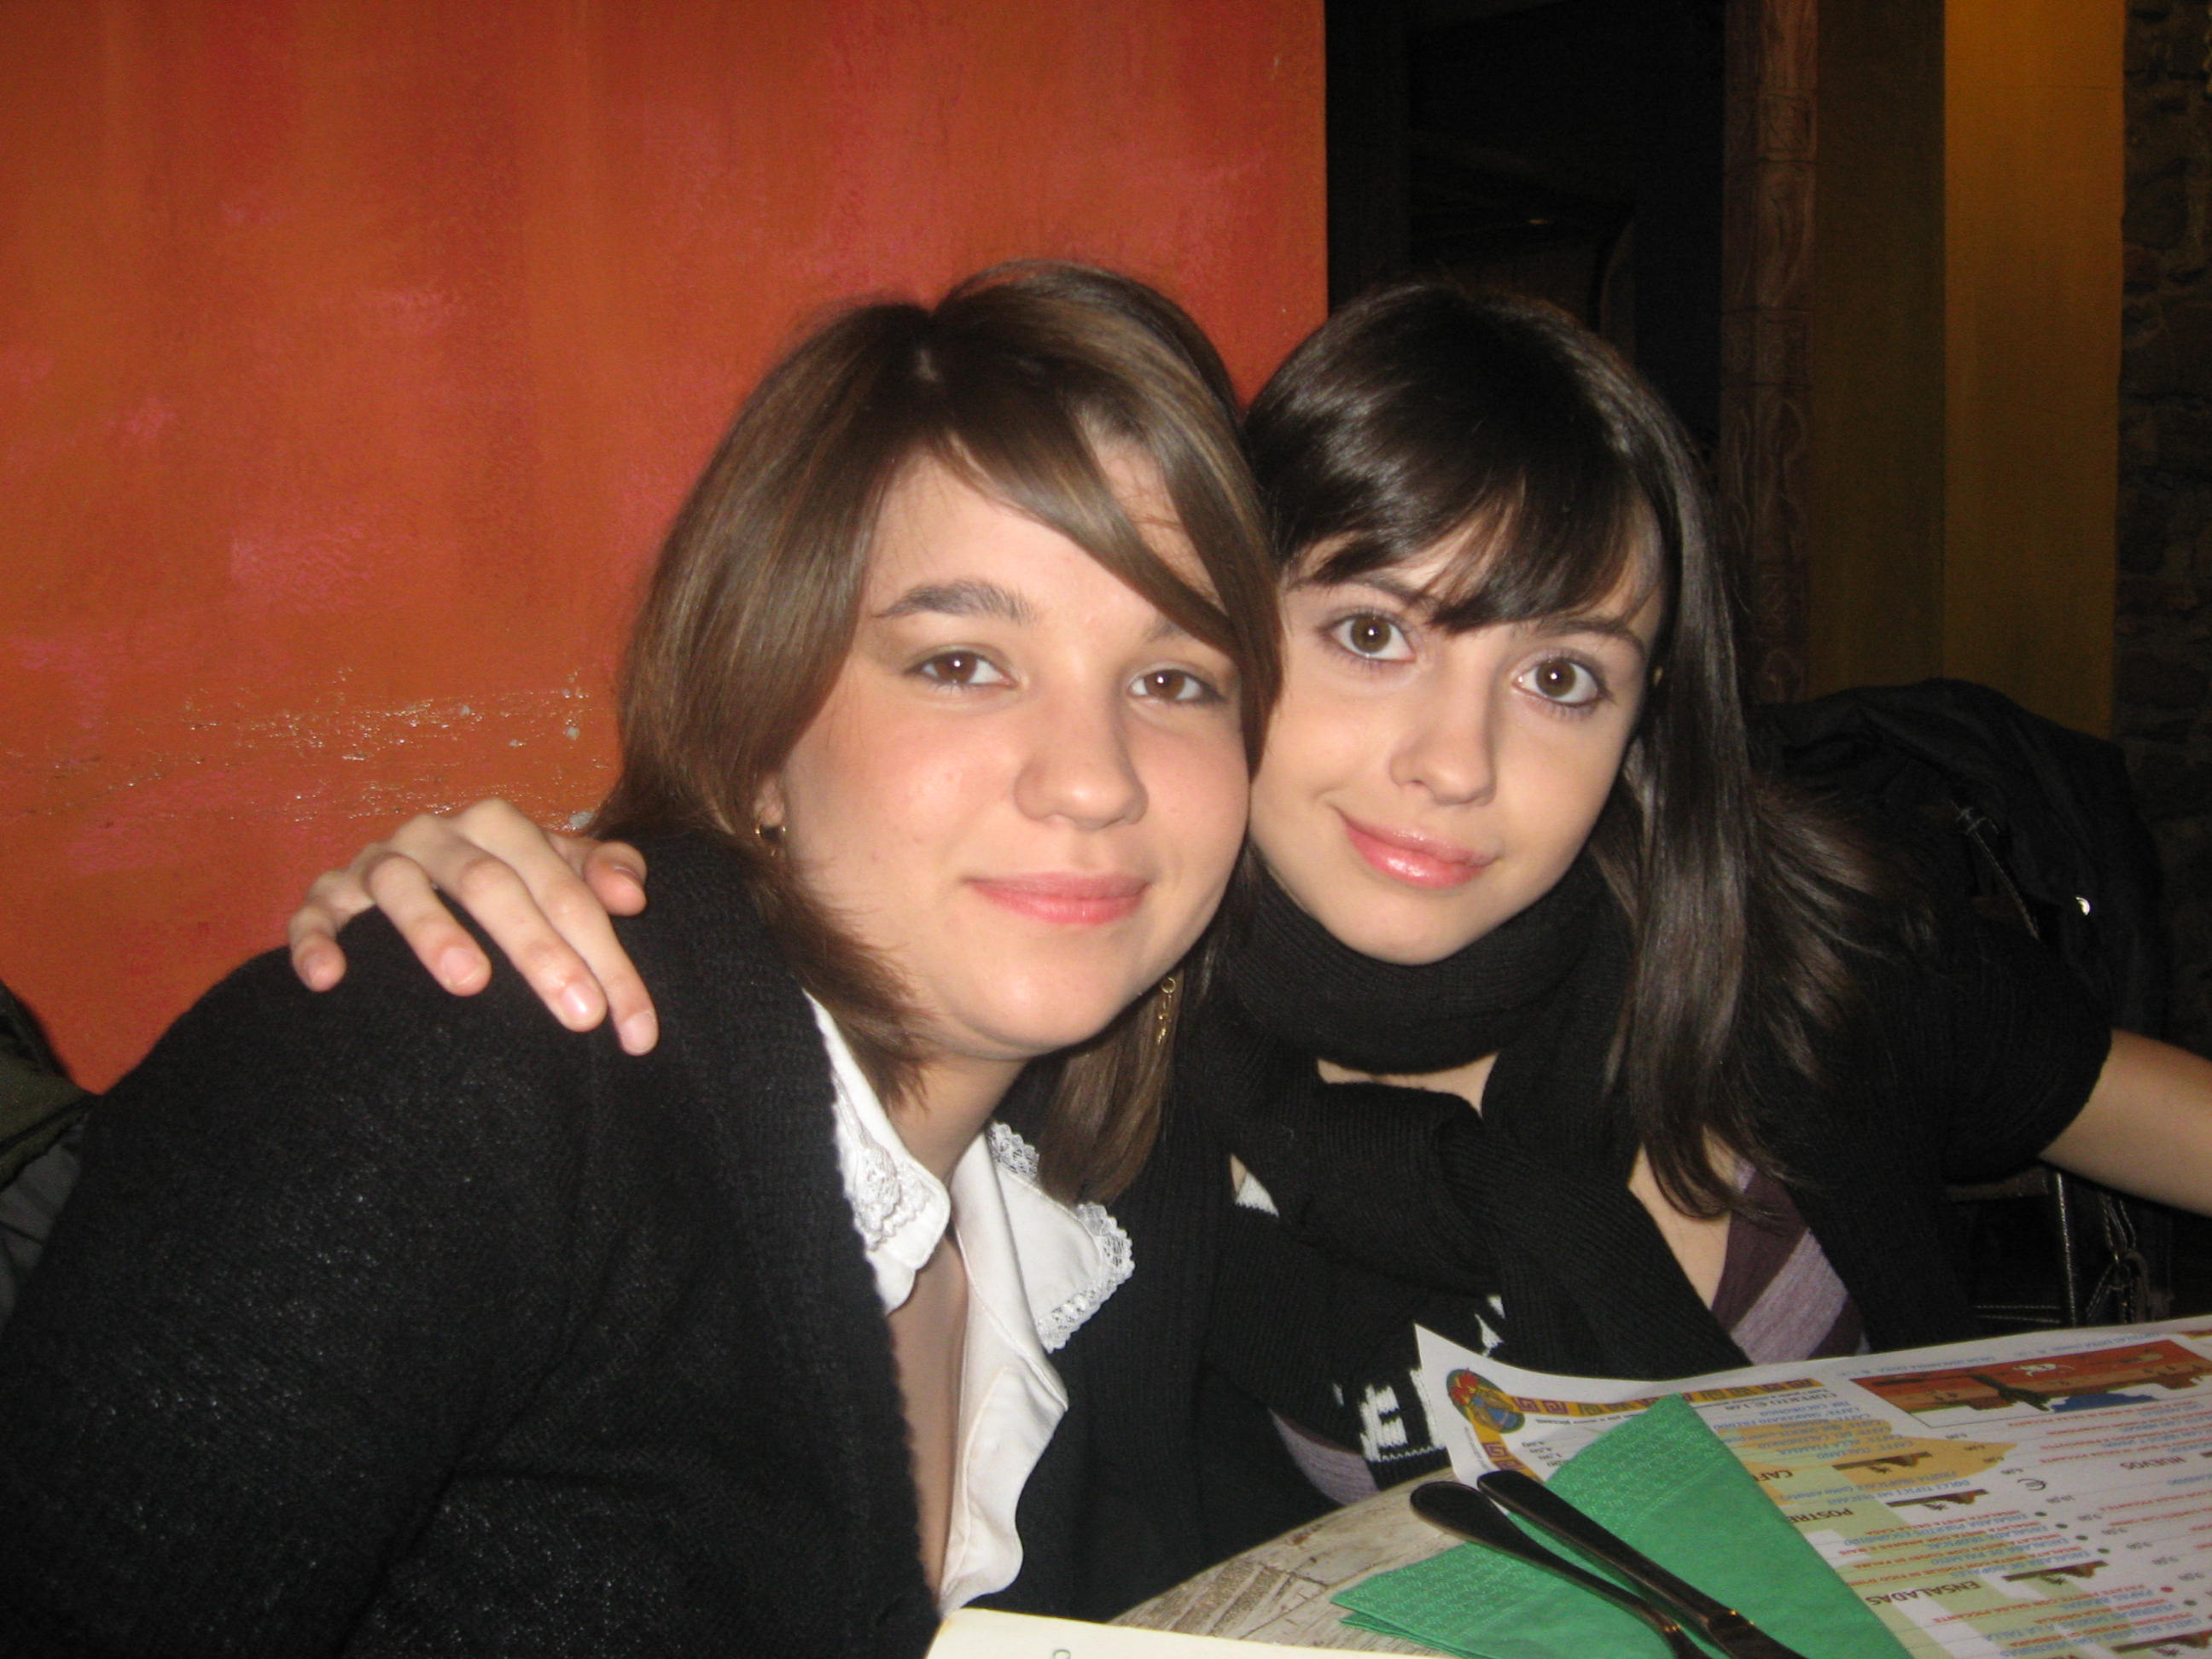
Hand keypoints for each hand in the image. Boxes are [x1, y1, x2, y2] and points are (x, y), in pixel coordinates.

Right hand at [285, 800, 658, 1052]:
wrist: (413, 873)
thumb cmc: (505, 881)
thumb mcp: (558, 870)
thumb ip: (603, 872)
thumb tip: (633, 895)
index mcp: (499, 825)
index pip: (565, 890)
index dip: (607, 957)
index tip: (635, 1029)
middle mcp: (436, 834)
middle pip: (491, 885)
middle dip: (540, 950)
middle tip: (581, 1015)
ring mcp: (376, 862)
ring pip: (402, 887)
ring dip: (434, 931)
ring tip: (472, 983)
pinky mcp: (326, 895)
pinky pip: (315, 913)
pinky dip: (319, 941)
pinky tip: (333, 979)